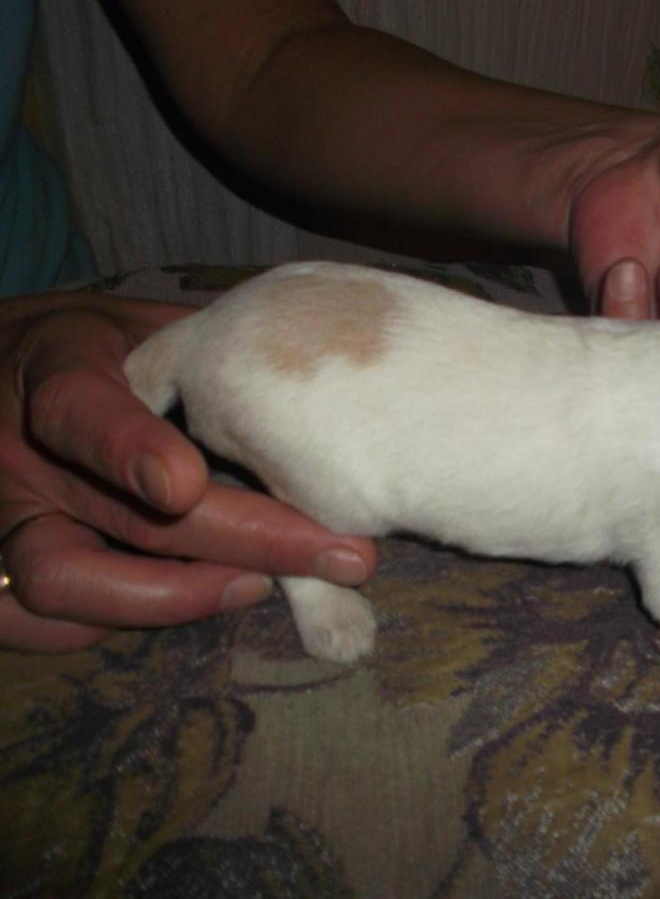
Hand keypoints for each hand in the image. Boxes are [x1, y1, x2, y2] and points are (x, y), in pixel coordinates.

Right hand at [0, 292, 376, 652]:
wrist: (0, 373)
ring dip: (181, 595)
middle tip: (336, 552)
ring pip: (68, 584)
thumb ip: (198, 355)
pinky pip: (36, 624)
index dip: (130, 452)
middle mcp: (22, 457)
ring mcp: (6, 519)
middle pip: (122, 516)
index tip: (185, 484)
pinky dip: (120, 622)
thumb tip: (302, 376)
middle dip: (241, 540)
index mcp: (53, 374)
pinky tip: (208, 598)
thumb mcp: (134, 324)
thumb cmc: (90, 347)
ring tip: (270, 583)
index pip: (80, 414)